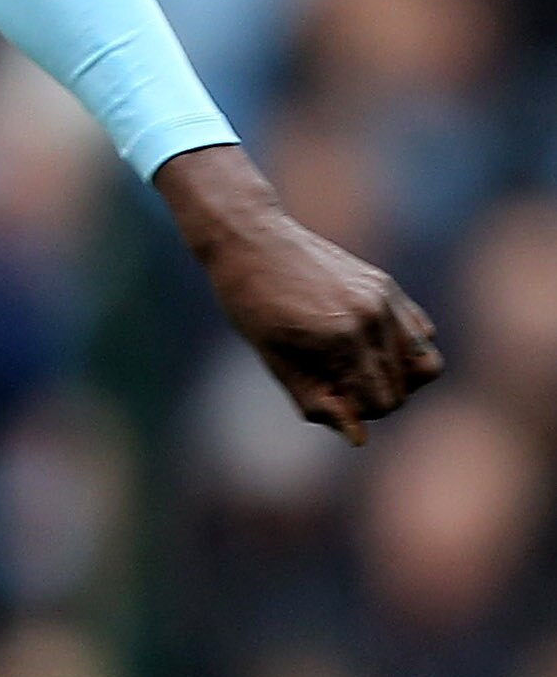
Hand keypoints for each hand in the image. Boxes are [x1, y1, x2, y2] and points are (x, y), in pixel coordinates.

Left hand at [154, 144, 442, 444]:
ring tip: (355, 367)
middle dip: (374, 397)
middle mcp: (372, 317)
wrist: (251, 240)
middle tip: (335, 383)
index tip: (327, 397)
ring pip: (424, 361)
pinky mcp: (386, 285)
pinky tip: (366, 344)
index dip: (355, 412)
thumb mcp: (276, 362)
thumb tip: (359, 436)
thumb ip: (317, 401)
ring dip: (395, 375)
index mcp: (340, 339)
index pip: (380, 403)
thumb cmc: (252, 305)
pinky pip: (420, 331)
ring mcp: (384, 297)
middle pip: (403, 388)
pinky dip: (402, 348)